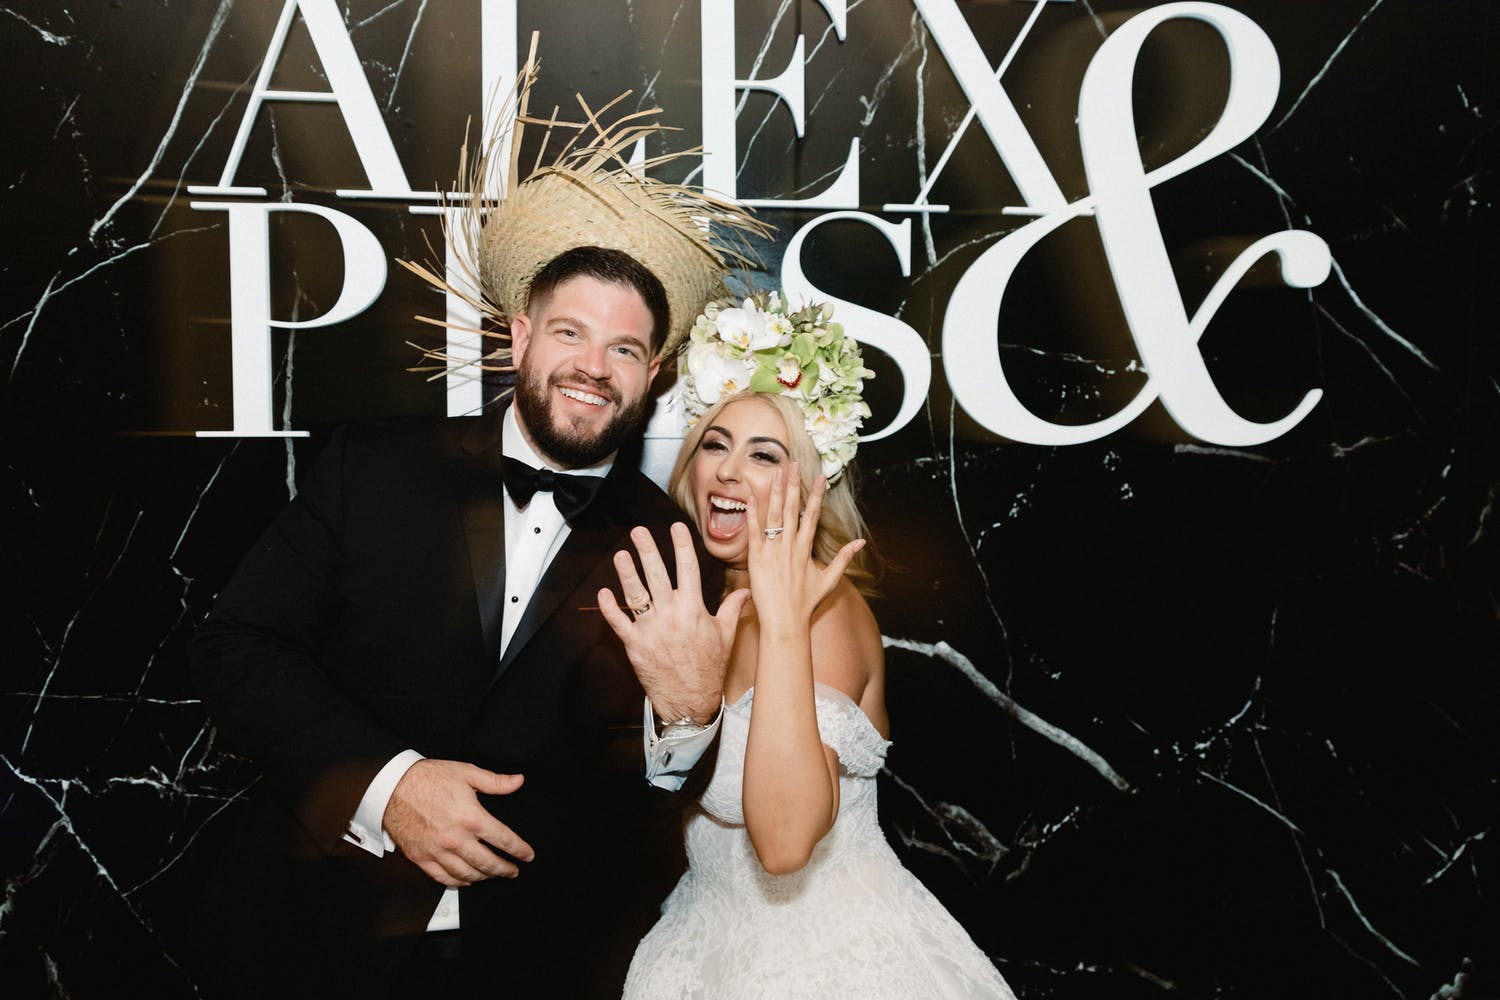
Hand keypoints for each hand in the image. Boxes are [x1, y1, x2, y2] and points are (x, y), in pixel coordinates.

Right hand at [383, 759, 533, 887]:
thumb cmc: (428, 778)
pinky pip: (443, 878)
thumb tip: (518, 781)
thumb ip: (495, 781)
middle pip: (488, 863)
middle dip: (505, 869)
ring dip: (484, 878)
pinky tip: (466, 880)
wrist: (393, 787)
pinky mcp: (422, 858)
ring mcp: (438, 851)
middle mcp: (456, 839)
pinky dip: (458, 882)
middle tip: (513, 871)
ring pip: (467, 875)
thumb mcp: (466, 772)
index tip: (527, 855)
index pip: (503, 840)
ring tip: (492, 875)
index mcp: (471, 818)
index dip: (519, 850)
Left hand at [599, 522, 750, 723]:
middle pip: (657, 575)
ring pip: (635, 595)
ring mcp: (651, 630)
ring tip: (621, 555)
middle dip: (647, 551)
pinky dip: (609, 608)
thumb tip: (747, 591)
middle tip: (638, 532)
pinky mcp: (635, 645)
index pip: (688, 569)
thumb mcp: (726, 636)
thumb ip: (733, 609)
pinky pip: (619, 622)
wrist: (690, 701)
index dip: (681, 545)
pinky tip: (603, 593)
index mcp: (694, 610)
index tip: (676, 527)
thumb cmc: (709, 668)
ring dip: (626, 573)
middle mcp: (671, 615)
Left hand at [745, 464, 863, 630]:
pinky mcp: (756, 559)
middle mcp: (790, 546)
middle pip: (793, 509)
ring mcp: (773, 551)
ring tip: (776, 472)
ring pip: (774, 515)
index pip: (812, 515)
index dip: (816, 495)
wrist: (786, 623)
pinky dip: (752, 514)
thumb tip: (860, 543)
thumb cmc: (806, 604)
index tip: (819, 476)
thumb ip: (844, 559)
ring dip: (776, 492)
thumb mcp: (829, 580)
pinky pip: (754, 532)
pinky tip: (751, 496)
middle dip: (794, 484)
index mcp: (806, 549)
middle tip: (794, 463)